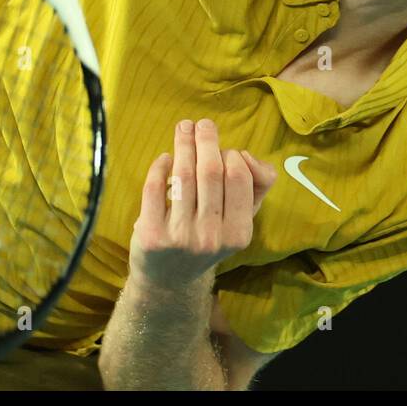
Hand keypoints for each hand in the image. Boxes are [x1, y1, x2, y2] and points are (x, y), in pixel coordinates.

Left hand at [127, 118, 277, 292]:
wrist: (169, 281)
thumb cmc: (208, 240)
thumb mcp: (239, 221)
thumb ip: (255, 188)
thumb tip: (248, 156)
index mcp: (238, 233)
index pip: (239, 178)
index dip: (232, 156)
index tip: (224, 151)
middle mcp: (211, 237)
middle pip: (211, 172)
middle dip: (206, 140)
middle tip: (202, 124)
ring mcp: (180, 237)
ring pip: (183, 176)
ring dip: (183, 144)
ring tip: (183, 127)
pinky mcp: (151, 235)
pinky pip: (155, 189)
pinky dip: (160, 166)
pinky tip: (165, 157)